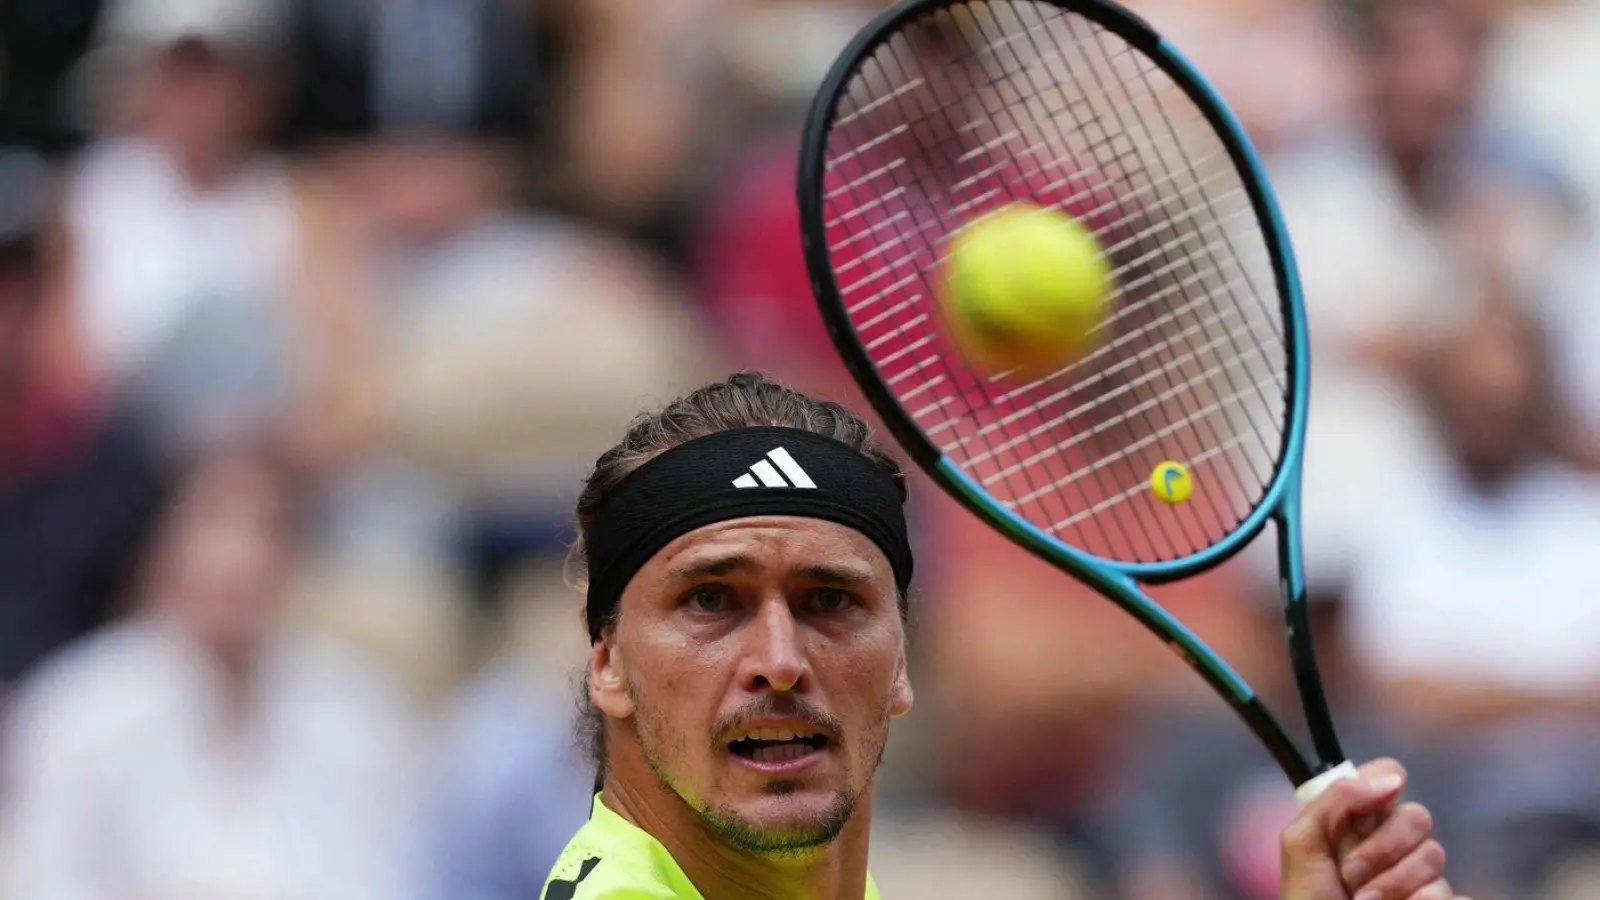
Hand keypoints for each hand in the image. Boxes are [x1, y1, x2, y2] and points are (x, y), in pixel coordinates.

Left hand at [1280, 759, 1467, 899]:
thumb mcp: (1302, 845)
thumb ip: (1334, 801)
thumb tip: (1390, 780)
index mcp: (1358, 820)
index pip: (1390, 775)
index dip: (1384, 785)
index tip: (1369, 810)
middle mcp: (1392, 843)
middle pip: (1418, 816)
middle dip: (1382, 849)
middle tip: (1351, 876)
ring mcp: (1418, 877)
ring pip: (1435, 857)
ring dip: (1394, 885)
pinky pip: (1452, 894)